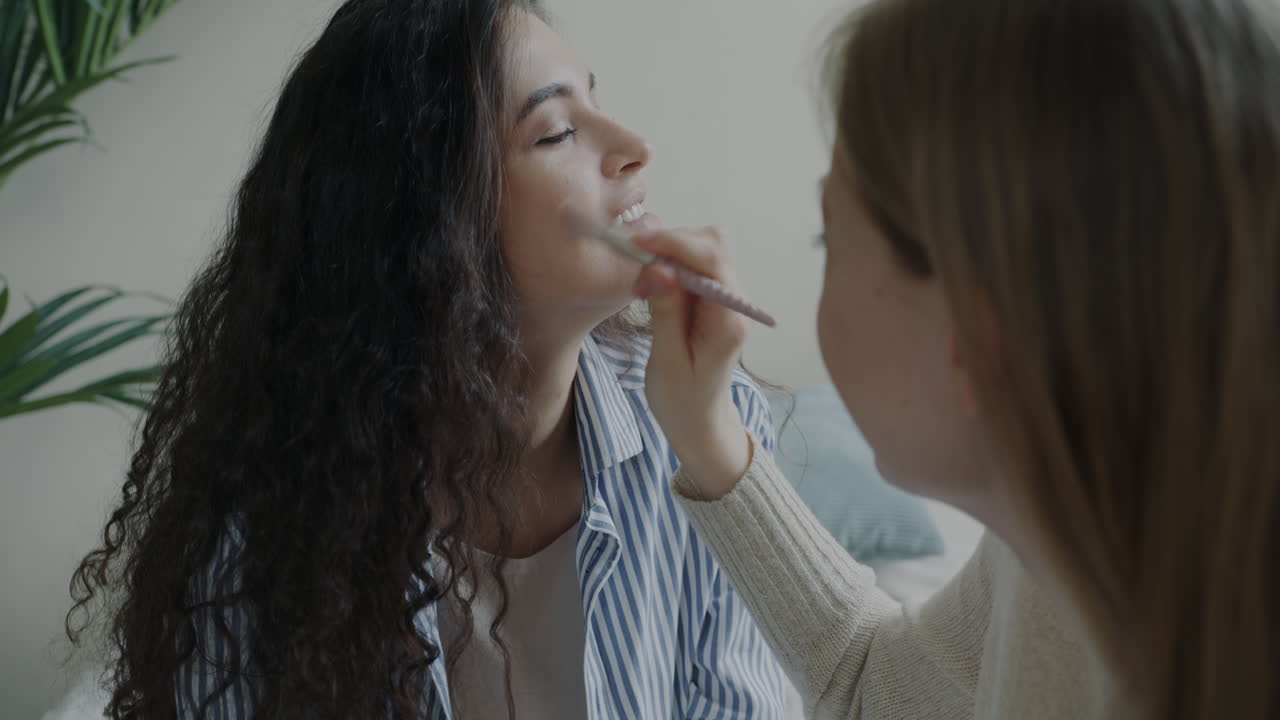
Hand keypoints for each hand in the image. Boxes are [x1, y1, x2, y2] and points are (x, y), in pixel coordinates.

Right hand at [633, 227, 752, 498]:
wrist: (699, 421)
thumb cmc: (682, 400)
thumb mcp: (667, 361)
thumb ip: (666, 312)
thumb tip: (658, 268)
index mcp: (728, 320)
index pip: (712, 258)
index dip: (674, 242)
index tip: (637, 243)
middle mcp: (735, 302)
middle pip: (713, 243)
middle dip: (673, 242)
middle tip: (637, 265)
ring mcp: (727, 297)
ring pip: (704, 248)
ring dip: (670, 251)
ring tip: (642, 280)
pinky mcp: (714, 297)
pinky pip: (696, 264)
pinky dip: (671, 263)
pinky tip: (652, 285)